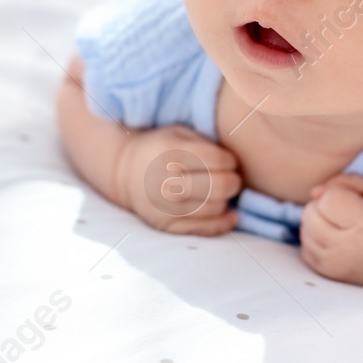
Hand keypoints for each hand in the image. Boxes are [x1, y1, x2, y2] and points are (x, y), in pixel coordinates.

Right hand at [117, 125, 240, 235]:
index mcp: (172, 153)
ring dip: (226, 200)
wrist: (125, 171)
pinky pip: (204, 229)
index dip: (231, 161)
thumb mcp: (180, 133)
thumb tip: (238, 164)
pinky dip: (223, 222)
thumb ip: (206, 143)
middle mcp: (167, 181)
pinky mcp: (167, 225)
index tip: (228, 161)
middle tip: (232, 177)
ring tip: (221, 191)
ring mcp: (166, 207)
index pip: (219, 160)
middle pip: (221, 186)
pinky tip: (230, 214)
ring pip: (216, 208)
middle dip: (234, 181)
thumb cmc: (161, 147)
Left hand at [299, 174, 362, 288]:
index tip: (350, 200)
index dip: (335, 194)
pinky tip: (334, 240)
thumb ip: (345, 182)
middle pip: (310, 214)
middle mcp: (347, 245)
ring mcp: (334, 263)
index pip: (327, 199)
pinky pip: (306, 249)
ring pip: (305, 230)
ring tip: (339, 226)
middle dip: (322, 207)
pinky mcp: (327, 273)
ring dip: (317, 224)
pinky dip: (316, 241)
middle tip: (343, 213)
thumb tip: (314, 192)